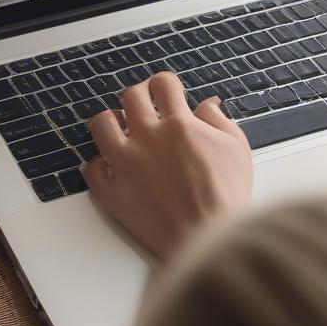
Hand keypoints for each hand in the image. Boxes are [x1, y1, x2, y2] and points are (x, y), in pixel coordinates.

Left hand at [83, 72, 253, 259]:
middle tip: (143, 106)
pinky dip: (100, 165)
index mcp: (179, 125)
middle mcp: (148, 139)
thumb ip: (218, 121)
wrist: (208, 240)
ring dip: (111, 122)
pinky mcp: (111, 192)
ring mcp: (125, 165)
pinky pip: (91, 168)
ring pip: (101, 124)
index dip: (164, 84)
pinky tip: (113, 168)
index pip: (163, 84)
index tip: (165, 92)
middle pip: (130, 97)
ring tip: (121, 131)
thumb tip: (208, 104)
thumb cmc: (225, 199)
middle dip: (139, 96)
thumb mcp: (235, 150)